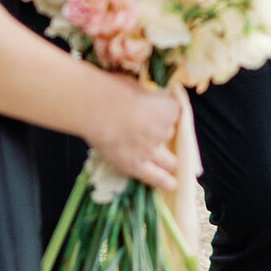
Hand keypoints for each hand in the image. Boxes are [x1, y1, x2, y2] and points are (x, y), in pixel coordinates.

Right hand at [86, 75, 180, 191]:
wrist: (95, 108)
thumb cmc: (112, 89)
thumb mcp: (136, 85)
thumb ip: (146, 97)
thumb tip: (144, 100)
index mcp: (167, 108)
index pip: (174, 111)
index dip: (163, 110)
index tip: (154, 108)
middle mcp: (164, 130)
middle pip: (169, 134)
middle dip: (161, 132)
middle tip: (147, 129)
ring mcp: (151, 150)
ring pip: (169, 159)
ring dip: (168, 159)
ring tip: (169, 163)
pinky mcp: (135, 164)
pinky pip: (155, 177)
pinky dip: (164, 181)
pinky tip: (171, 185)